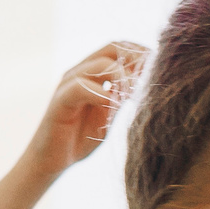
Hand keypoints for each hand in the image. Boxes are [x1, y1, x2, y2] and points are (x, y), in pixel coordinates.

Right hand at [23, 41, 144, 179]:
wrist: (51, 162)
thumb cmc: (80, 138)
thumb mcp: (109, 112)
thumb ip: (123, 95)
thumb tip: (149, 81)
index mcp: (92, 72)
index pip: (120, 47)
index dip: (141, 52)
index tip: (158, 68)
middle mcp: (79, 72)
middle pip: (111, 48)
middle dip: (135, 59)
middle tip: (149, 78)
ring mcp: (68, 84)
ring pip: (99, 65)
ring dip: (122, 78)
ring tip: (132, 96)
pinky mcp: (59, 101)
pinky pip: (81, 88)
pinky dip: (101, 94)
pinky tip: (113, 106)